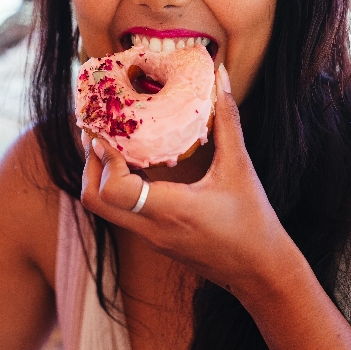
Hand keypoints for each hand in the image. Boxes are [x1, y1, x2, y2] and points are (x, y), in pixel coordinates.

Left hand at [80, 66, 286, 295]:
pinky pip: (122, 212)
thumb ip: (227, 120)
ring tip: (110, 141)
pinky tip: (133, 163)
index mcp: (170, 210)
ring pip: (104, 208)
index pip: (114, 190)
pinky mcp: (154, 240)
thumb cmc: (253, 221)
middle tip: (96, 132)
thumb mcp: (240, 166)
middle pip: (94, 201)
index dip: (104, 159)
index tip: (106, 132)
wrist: (260, 272)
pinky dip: (117, 186)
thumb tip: (221, 77)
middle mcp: (152, 228)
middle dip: (90, 164)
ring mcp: (150, 238)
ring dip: (100, 175)